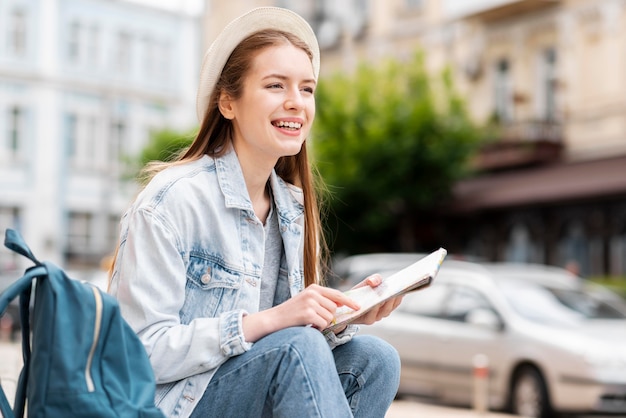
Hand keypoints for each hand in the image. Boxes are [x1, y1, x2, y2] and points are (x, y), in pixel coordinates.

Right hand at [242, 284, 359, 340]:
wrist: (273, 320)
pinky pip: (323, 324)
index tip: (358, 307)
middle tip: (315, 319)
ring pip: (329, 318)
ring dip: (322, 324)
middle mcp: (313, 293)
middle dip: (328, 317)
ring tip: (309, 322)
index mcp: (314, 288)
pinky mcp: (307, 313)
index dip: (349, 302)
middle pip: (334, 309)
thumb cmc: (292, 313)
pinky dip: (317, 328)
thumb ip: (323, 301)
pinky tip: (307, 326)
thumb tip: (341, 305)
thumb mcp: (307, 301)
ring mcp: (310, 303)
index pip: (337, 294)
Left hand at [350, 273, 403, 324]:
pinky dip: (375, 309)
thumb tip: (374, 281)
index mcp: (387, 303)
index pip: (397, 300)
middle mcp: (384, 311)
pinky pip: (373, 315)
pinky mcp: (368, 320)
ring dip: (385, 304)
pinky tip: (374, 303)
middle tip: (394, 291)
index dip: (401, 294)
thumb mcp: (368, 283)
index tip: (403, 288)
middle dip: (393, 298)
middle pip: (392, 305)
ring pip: (385, 311)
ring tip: (385, 296)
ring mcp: (377, 317)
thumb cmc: (360, 293)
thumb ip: (375, 279)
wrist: (346, 303)